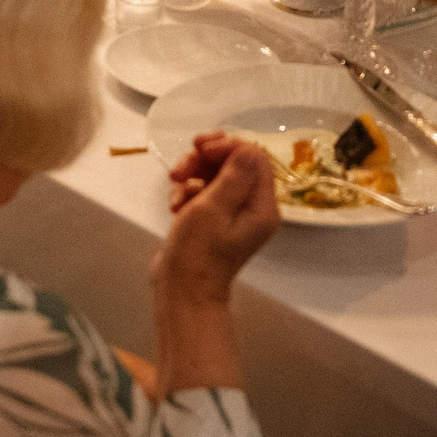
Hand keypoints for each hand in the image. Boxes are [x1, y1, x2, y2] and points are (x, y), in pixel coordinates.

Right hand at [156, 132, 278, 301]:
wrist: (181, 291)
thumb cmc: (198, 251)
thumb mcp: (214, 208)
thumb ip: (233, 175)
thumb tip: (248, 147)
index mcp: (262, 206)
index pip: (255, 158)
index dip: (228, 146)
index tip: (201, 149)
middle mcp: (252, 208)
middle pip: (233, 163)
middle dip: (204, 160)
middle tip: (181, 168)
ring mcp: (232, 214)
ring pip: (214, 174)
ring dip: (191, 176)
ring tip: (174, 190)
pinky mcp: (213, 219)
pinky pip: (203, 191)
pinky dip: (186, 192)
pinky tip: (174, 207)